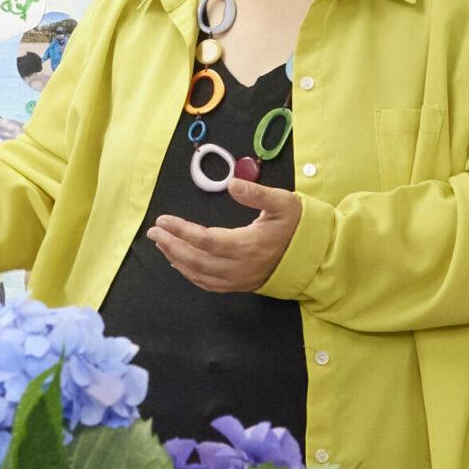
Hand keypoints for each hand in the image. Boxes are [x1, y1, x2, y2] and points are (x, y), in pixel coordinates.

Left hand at [145, 179, 301, 294]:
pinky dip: (190, 274)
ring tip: (161, 244)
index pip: (205, 240)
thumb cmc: (297, 225)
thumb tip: (232, 183)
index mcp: (248, 245)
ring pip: (200, 274)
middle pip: (196, 260)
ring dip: (177, 259)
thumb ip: (257, 193)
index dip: (181, 231)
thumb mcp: (283, 202)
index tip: (162, 220)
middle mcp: (241, 266)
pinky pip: (209, 284)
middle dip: (171, 245)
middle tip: (153, 232)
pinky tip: (179, 263)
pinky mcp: (241, 285)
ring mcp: (240, 279)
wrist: (314, 254)